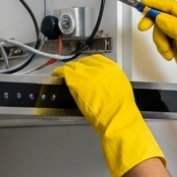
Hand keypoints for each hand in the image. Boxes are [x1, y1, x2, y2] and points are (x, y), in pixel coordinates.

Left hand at [52, 55, 164, 176]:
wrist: (117, 117)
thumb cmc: (120, 109)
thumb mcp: (120, 89)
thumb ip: (110, 82)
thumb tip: (103, 83)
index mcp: (112, 68)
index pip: (96, 59)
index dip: (87, 64)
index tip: (84, 68)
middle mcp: (99, 67)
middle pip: (83, 62)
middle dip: (77, 67)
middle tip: (72, 73)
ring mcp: (87, 73)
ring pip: (72, 66)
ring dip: (68, 70)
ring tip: (62, 75)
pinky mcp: (76, 81)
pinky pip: (64, 72)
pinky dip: (59, 73)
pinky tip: (56, 76)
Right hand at [137, 0, 176, 114]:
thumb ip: (172, 26)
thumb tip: (159, 17)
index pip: (169, 5)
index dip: (155, 2)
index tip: (143, 1)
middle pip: (161, 17)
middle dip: (152, 23)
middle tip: (142, 27)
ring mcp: (176, 31)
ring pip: (159, 31)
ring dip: (161, 42)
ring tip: (168, 50)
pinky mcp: (172, 41)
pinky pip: (160, 40)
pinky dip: (163, 48)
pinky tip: (171, 54)